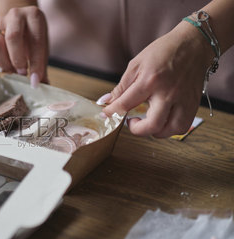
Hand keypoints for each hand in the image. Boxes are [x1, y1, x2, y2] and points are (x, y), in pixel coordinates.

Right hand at [0, 6, 48, 86]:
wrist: (19, 23)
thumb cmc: (33, 38)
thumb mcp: (42, 48)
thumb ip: (42, 67)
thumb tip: (44, 87)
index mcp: (34, 16)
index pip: (35, 40)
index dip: (35, 63)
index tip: (35, 80)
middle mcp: (15, 16)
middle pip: (12, 37)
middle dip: (17, 60)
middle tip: (23, 73)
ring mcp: (0, 23)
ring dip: (5, 62)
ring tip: (14, 71)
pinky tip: (7, 67)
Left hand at [101, 21, 213, 137]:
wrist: (194, 44)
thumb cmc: (164, 51)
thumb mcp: (137, 64)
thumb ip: (122, 87)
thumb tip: (106, 101)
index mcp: (150, 81)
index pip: (126, 104)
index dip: (112, 112)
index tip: (107, 114)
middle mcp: (168, 93)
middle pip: (152, 125)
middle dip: (137, 129)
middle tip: (131, 121)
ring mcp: (183, 100)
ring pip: (170, 130)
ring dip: (155, 132)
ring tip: (148, 122)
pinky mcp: (193, 103)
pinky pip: (182, 126)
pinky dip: (170, 129)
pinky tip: (163, 121)